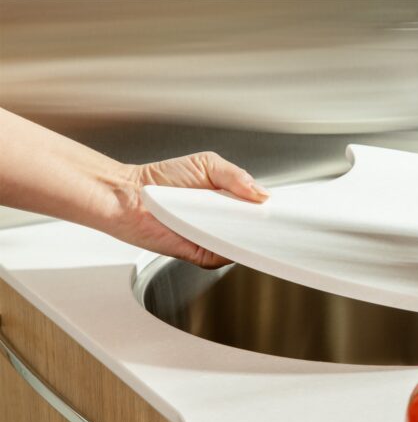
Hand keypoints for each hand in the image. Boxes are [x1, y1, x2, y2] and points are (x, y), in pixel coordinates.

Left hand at [115, 152, 268, 268]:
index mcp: (227, 201)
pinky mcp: (202, 255)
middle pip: (254, 230)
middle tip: (272, 216)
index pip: (257, 209)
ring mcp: (213, 240)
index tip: (282, 206)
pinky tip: (232, 235)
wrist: (131, 196)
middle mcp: (222, 223)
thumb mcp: (207, 165)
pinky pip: (224, 256)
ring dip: (249, 236)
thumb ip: (236, 175)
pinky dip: (231, 249)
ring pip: (243, 245)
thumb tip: (262, 193)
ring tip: (253, 223)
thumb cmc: (162, 179)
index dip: (270, 208)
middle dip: (265, 224)